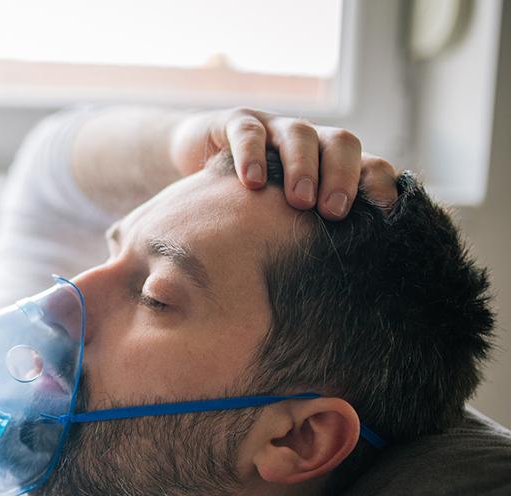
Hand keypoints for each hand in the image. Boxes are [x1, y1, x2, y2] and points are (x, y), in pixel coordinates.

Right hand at [169, 108, 398, 219]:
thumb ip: (307, 240)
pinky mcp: (237, 123)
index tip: (383, 219)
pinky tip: (251, 182)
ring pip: (300, 134)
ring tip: (298, 201)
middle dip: (343, 177)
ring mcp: (274, 129)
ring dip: (303, 167)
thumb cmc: (247, 202)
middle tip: (335, 212)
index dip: (380, 187)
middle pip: (342, 143)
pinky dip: (252, 154)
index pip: (371, 165)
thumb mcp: (282, 221)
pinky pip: (249, 132)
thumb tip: (337, 287)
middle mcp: (309, 143)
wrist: (196, 160)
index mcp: (331, 166)